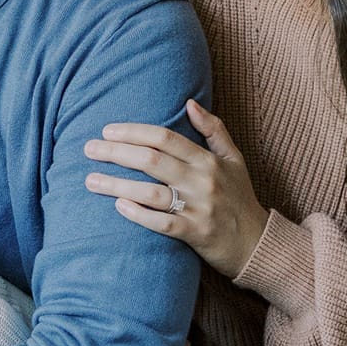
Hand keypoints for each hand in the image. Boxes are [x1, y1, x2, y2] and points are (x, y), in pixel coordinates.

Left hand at [83, 99, 266, 277]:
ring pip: (151, 192)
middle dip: (116, 152)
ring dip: (117, 184)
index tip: (107, 130)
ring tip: (91, 180)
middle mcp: (202, 181)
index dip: (133, 131)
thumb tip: (190, 103)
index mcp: (208, 160)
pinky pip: (162, 223)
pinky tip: (118, 206)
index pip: (164, 138)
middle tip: (89, 149)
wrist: (257, 242)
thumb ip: (214, 130)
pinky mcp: (195, 234)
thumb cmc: (239, 197)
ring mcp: (198, 208)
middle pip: (151, 160)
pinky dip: (139, 214)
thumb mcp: (234, 159)